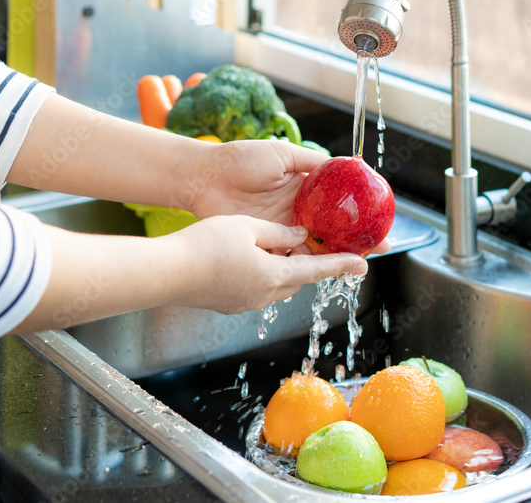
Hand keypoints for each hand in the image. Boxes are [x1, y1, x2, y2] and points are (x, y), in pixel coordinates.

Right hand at [166, 215, 366, 313]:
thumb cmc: (205, 246)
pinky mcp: (228, 303)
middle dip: (307, 263)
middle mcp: (264, 294)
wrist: (166, 273)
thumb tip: (298, 236)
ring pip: (275, 283)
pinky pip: (254, 287)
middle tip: (315, 244)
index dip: (342, 265)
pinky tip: (246, 257)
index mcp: (275, 275)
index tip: (364, 264)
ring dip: (282, 267)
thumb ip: (278, 232)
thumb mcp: (247, 227)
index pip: (318, 270)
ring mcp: (245, 302)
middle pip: (297, 277)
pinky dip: (261, 272)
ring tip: (277, 246)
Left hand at [182, 140, 390, 254]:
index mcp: (302, 190)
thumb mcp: (282, 154)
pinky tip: (323, 266)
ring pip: (313, 247)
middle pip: (331, 231)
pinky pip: (289, 256)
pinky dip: (305, 262)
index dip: (356, 213)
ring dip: (334, 255)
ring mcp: (281, 229)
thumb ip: (311, 162)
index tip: (378, 220)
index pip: (336, 205)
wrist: (205, 176)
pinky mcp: (264, 243)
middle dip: (354, 241)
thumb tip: (344, 166)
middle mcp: (295, 212)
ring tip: (356, 261)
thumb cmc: (240, 159)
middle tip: (378, 248)